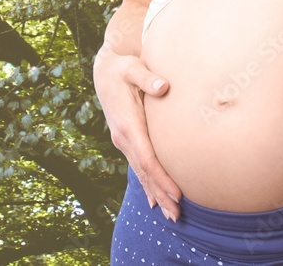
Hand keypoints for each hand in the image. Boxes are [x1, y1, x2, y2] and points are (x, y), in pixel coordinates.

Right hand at [93, 47, 182, 220]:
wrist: (105, 70)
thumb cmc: (124, 67)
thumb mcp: (134, 67)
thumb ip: (148, 77)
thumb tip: (163, 86)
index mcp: (127, 125)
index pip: (147, 159)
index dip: (162, 178)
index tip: (178, 193)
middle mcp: (123, 137)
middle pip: (144, 173)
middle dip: (161, 194)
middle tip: (178, 216)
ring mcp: (123, 141)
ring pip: (141, 174)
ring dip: (156, 194)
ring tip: (172, 216)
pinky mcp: (127, 140)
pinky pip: (138, 167)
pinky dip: (147, 184)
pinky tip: (154, 201)